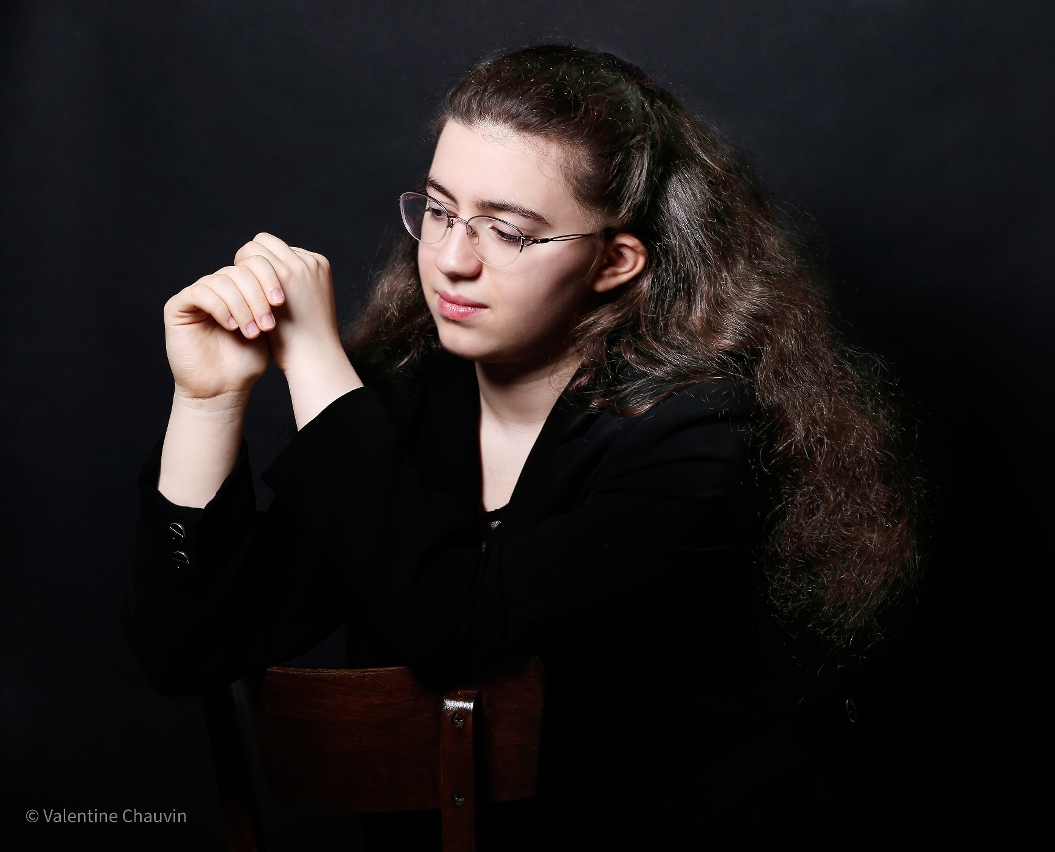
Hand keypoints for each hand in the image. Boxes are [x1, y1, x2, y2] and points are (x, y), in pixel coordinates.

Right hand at [164, 262, 282, 404]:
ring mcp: (197, 294)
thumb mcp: (266, 328)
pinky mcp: (178, 307)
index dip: (269, 278)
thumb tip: (286, 275)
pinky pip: (200, 293)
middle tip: (267, 324)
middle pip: (240, 270)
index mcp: (240, 288)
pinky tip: (231, 326)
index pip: (255, 264)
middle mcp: (218, 287)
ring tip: (252, 332)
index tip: (281, 302)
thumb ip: (271, 302)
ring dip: (241, 306)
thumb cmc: (246, 362)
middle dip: (257, 297)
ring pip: (222, 280)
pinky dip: (220, 307)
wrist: (224, 388)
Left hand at [232, 233, 344, 376]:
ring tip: (236, 288)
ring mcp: (294, 267)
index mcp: (319, 264)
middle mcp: (308, 261)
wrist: (313, 356)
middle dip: (250, 259)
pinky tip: (236, 295)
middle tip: (240, 281)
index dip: (264, 264)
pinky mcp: (279, 277)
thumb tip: (265, 277)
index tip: (254, 284)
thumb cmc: (307, 339)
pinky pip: (247, 261)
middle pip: (266, 242)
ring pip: (254, 248)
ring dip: (242, 264)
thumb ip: (293, 284)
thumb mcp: (309, 303)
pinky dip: (238, 274)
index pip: (281, 249)